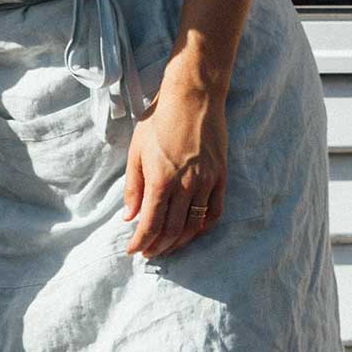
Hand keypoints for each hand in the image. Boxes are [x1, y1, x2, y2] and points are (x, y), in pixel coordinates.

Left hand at [124, 66, 226, 258]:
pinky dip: (203, 228)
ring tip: (166, 248)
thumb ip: (134, 188)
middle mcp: (186, 185)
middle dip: (158, 246)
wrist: (193, 98)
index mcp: (161, 180)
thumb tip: (130, 217)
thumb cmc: (159, 122)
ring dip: (179, 242)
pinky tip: (192, 232)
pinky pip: (215, 212)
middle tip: (148, 253)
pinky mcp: (221, 176)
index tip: (132, 251)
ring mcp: (207, 182)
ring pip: (194, 225)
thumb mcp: (136, 153)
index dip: (141, 242)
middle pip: (172, 230)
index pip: (150, 224)